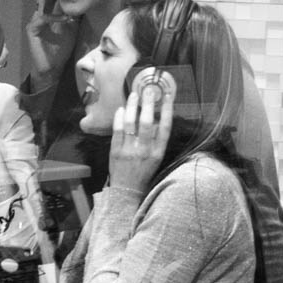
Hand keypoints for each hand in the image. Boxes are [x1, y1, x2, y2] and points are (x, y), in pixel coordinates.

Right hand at [24, 2, 76, 86]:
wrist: (52, 67)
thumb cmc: (61, 50)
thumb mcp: (72, 30)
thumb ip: (74, 17)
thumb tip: (83, 4)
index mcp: (49, 15)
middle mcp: (40, 16)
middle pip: (48, 0)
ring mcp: (35, 22)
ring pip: (45, 7)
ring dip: (58, 5)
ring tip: (70, 3)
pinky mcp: (31, 29)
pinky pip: (41, 18)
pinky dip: (53, 17)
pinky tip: (65, 18)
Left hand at [108, 68, 172, 193]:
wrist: (126, 191)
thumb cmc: (143, 172)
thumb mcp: (156, 159)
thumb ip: (156, 140)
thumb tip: (157, 118)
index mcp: (158, 152)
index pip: (165, 128)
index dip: (167, 110)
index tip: (167, 96)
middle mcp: (145, 151)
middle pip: (148, 123)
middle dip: (148, 104)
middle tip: (148, 91)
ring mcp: (129, 151)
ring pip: (131, 124)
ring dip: (132, 106)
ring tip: (133, 95)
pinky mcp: (116, 152)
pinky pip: (117, 130)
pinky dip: (119, 117)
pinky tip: (121, 109)